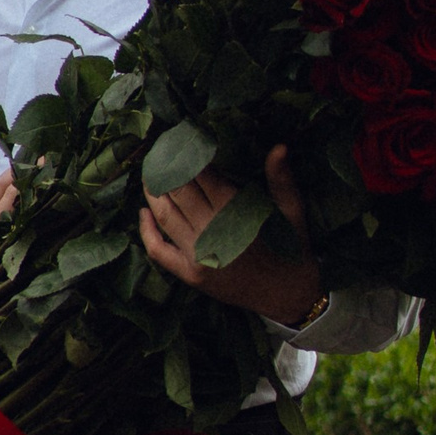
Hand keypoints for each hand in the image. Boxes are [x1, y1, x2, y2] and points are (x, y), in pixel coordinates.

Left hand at [138, 145, 323, 322]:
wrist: (288, 295)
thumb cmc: (291, 248)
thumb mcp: (291, 210)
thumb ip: (281, 179)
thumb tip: (279, 146)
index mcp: (235, 212)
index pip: (201, 175)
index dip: (189, 155)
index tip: (183, 139)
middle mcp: (211, 232)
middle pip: (178, 192)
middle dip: (166, 169)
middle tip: (161, 151)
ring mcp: (197, 255)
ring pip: (165, 216)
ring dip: (153, 193)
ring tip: (149, 173)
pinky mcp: (190, 274)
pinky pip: (159, 251)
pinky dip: (147, 231)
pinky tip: (143, 212)